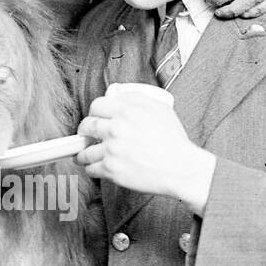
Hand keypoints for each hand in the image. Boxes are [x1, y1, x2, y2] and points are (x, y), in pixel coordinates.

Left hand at [76, 88, 215, 213]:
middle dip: (85, 131)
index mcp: (127, 111)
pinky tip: (96, 167)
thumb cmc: (173, 140)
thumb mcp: (160, 108)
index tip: (95, 118)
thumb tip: (117, 96)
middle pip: (86, 126)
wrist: (180, 168)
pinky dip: (92, 168)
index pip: (96, 105)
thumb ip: (136, 98)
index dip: (95, 112)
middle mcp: (116, 128)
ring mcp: (112, 150)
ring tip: (88, 154)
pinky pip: (90, 168)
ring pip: (85, 151)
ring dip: (85, 153)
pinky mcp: (111, 170)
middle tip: (88, 136)